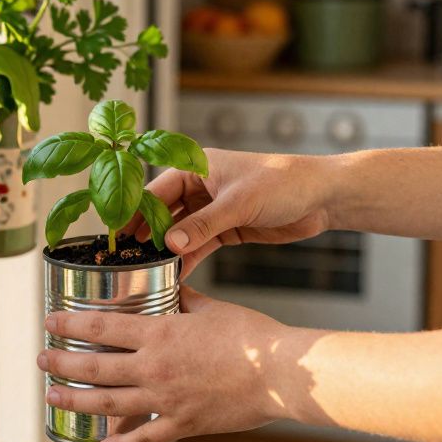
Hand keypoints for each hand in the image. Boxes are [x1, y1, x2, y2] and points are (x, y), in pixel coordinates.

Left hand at [38, 287, 295, 441]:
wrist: (279, 373)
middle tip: (42, 360)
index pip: (101, 328)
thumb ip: (184, 298)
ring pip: (108, 404)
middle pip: (95, 367)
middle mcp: (154, 368)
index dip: (70, 325)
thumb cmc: (251, 336)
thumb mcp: (210, 307)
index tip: (50, 323)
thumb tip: (171, 285)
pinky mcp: (182, 425)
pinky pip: (143, 439)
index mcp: (160, 334)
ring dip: (75, 400)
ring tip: (52, 397)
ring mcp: (165, 400)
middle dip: (62, 363)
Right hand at [124, 148, 333, 277]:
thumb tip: (170, 244)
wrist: (323, 196)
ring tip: (148, 271)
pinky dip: (188, 258)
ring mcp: (213, 209)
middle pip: (164, 212)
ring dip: (167, 249)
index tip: (118, 235)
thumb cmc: (283, 183)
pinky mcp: (228, 228)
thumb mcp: (238, 203)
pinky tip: (176, 274)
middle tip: (127, 257)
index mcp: (197, 167)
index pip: (156, 190)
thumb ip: (202, 225)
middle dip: (146, 234)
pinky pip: (199, 244)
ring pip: (180, 231)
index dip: (136, 212)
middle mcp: (200, 186)